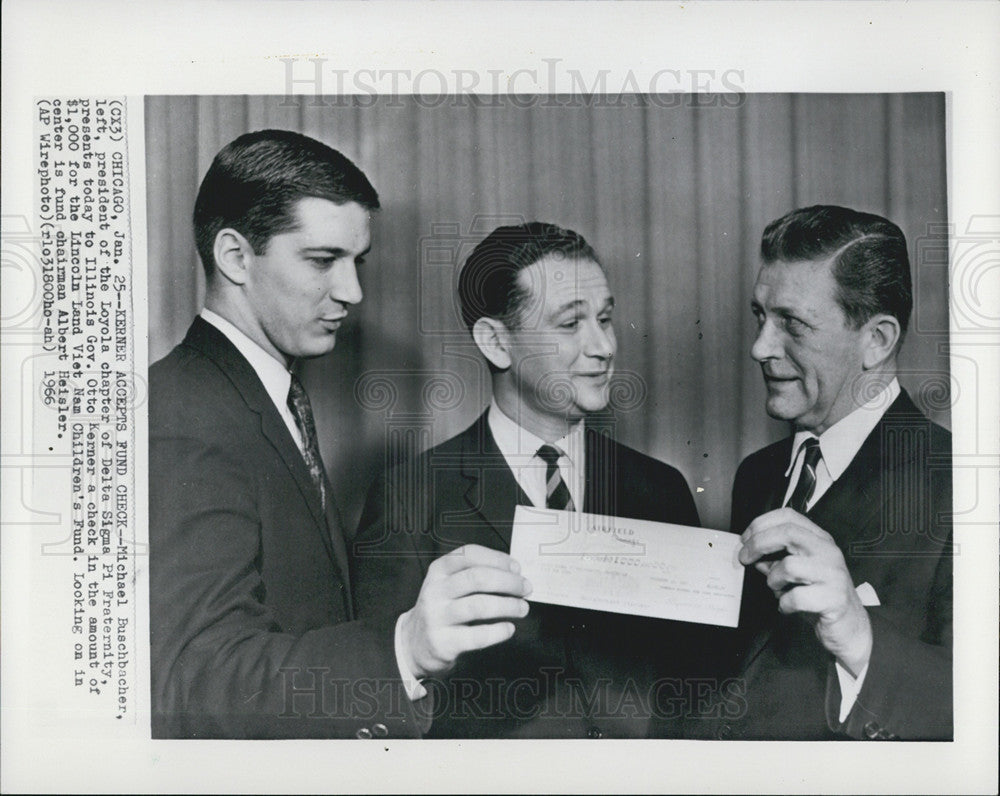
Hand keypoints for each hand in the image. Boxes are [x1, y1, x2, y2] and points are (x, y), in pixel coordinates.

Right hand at [398, 544, 531, 679]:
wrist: (415, 643)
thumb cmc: (443, 609)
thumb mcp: (448, 584)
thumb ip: (474, 575)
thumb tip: (514, 574)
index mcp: (439, 570)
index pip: (469, 554)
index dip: (497, 558)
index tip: (517, 567)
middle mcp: (435, 590)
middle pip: (477, 578)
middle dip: (508, 582)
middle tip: (526, 588)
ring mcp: (437, 617)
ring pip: (479, 606)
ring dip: (508, 606)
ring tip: (522, 608)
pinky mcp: (443, 642)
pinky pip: (477, 636)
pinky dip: (498, 631)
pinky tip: (508, 629)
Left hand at [739, 508, 871, 675]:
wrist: (849, 626)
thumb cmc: (817, 595)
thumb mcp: (795, 572)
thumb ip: (774, 559)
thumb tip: (750, 552)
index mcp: (819, 540)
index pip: (788, 516)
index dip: (761, 523)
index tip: (744, 538)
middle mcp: (828, 552)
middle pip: (788, 533)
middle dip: (758, 543)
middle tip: (743, 558)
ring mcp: (833, 574)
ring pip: (789, 566)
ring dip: (773, 580)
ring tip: (779, 590)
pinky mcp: (834, 599)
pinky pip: (795, 597)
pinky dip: (784, 604)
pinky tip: (788, 607)